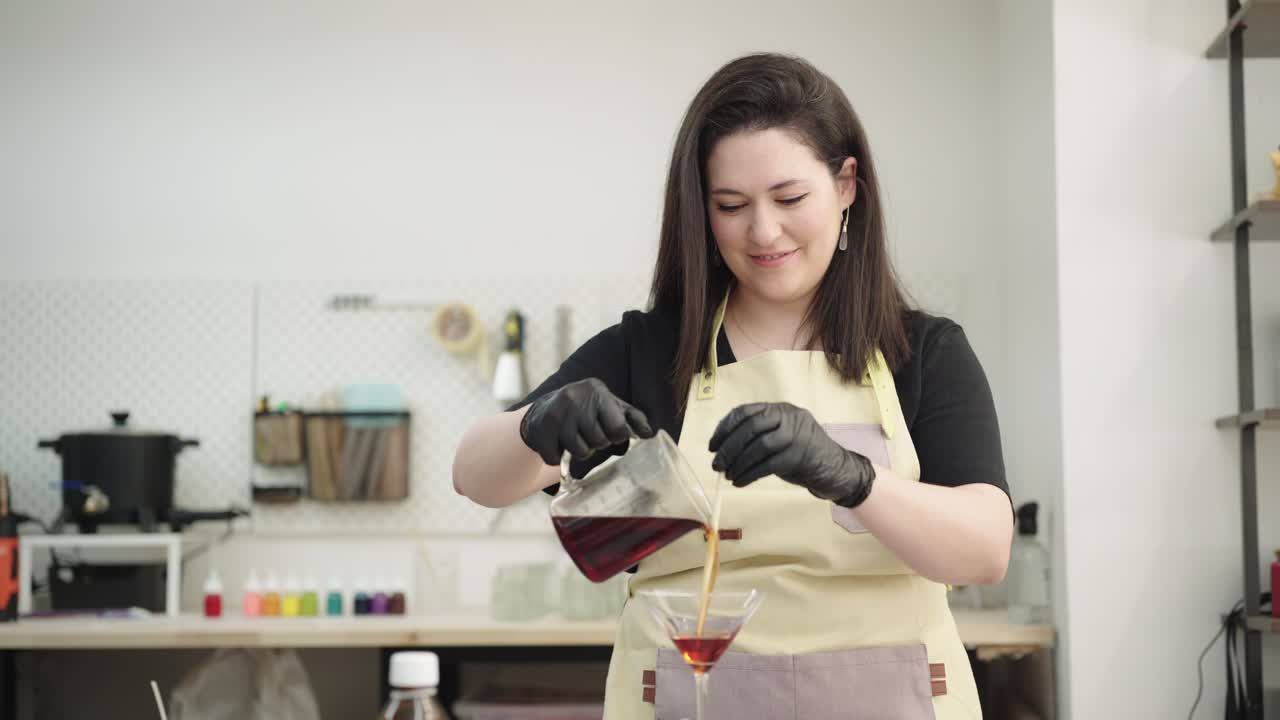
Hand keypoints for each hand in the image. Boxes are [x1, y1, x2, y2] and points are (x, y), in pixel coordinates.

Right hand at [519, 378, 653, 464]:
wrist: (545, 409)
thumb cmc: (587, 410)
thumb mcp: (611, 407)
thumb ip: (633, 418)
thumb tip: (650, 434)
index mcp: (597, 391)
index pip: (618, 428)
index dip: (616, 436)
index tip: (609, 431)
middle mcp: (576, 399)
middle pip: (599, 441)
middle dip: (597, 443)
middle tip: (589, 434)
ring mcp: (557, 414)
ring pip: (580, 452)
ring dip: (579, 451)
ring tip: (575, 438)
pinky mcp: (542, 429)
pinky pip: (556, 459)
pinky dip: (557, 457)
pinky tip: (557, 443)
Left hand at [708, 402, 874, 507]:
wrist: (835, 468)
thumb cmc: (801, 453)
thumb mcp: (781, 434)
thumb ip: (758, 434)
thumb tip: (722, 447)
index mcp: (780, 409)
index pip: (745, 412)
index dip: (724, 428)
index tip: (712, 445)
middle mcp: (789, 417)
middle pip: (750, 427)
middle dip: (728, 447)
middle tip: (716, 463)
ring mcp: (796, 436)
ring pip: (758, 446)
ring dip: (738, 463)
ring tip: (728, 475)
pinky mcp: (799, 456)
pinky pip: (767, 466)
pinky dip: (749, 475)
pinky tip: (740, 482)